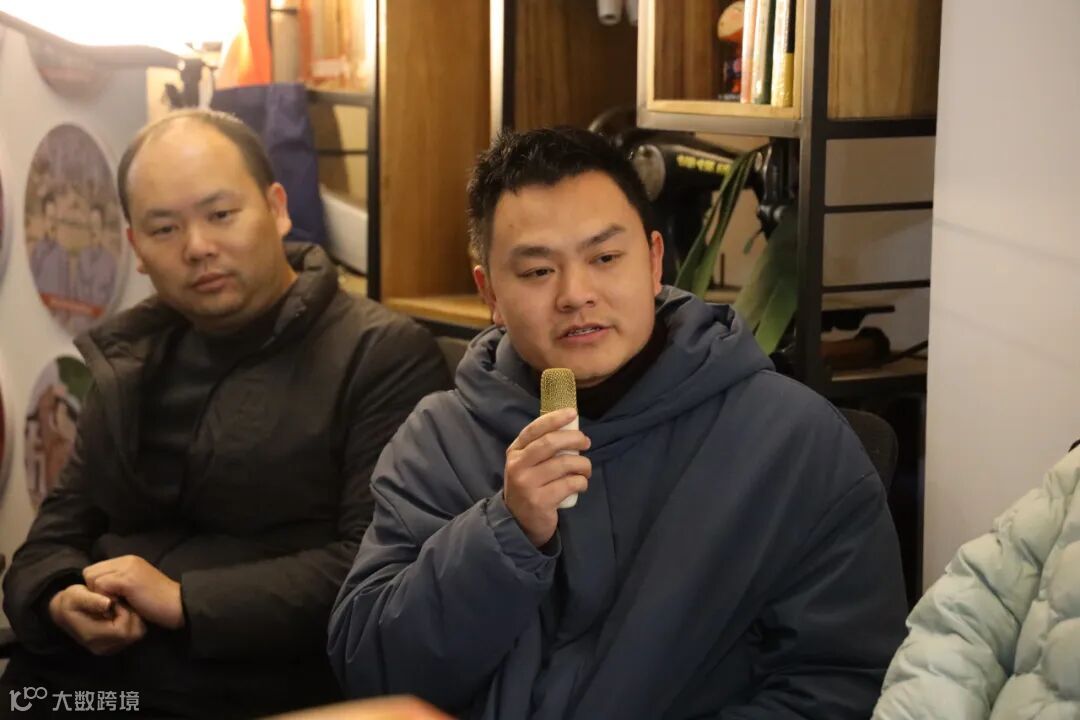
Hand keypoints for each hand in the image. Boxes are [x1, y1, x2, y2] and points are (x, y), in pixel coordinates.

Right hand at [48, 584, 145, 655]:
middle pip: (133, 635)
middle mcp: (102, 647)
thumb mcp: (76, 596)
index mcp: (93, 637)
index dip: (124, 613)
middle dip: (132, 616)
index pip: (122, 630)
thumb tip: (108, 603)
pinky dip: (132, 623)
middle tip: (121, 603)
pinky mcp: (114, 646)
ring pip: (136, 635)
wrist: (65, 612)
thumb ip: (91, 600)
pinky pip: (134, 635)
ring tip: (121, 608)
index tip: (116, 601)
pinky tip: (122, 614)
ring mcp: (109, 649)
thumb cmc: (72, 601)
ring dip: (134, 619)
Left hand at [83, 555, 183, 630]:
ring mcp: (126, 567)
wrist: (179, 606)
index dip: (97, 587)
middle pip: (90, 572)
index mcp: (128, 561)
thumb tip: (96, 591)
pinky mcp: (126, 579)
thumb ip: (118, 584)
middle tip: (110, 604)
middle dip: (95, 590)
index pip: (96, 569)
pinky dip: (104, 599)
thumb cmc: (158, 603)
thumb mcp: (135, 589)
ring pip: (92, 578)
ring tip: (116, 605)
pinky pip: (100, 586)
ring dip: (99, 595)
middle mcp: (126, 560)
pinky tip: (118, 606)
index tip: (109, 601)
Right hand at [504, 408, 590, 546]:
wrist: (518, 522)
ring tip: (586, 469)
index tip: (572, 413)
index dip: (554, 419)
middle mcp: (518, 466)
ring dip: (583, 464)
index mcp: (515, 452)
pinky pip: (569, 484)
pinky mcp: (540, 501)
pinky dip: (581, 482)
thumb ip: (541, 448)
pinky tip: (581, 484)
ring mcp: (527, 484)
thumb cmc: (529, 487)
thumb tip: (570, 429)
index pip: (534, 429)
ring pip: (564, 464)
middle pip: (550, 443)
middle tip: (586, 442)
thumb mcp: (526, 464)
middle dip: (574, 438)